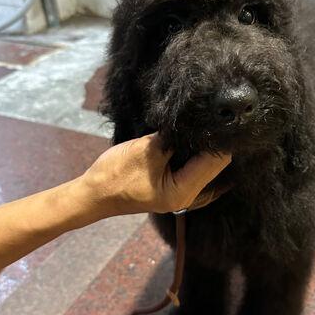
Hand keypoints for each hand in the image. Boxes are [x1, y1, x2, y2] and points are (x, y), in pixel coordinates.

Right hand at [80, 133, 231, 216]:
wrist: (94, 193)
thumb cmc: (117, 173)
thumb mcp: (147, 150)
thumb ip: (174, 138)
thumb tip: (197, 122)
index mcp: (184, 191)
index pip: (215, 162)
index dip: (219, 140)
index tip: (220, 118)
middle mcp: (188, 197)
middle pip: (215, 167)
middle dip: (214, 144)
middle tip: (216, 119)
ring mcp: (182, 195)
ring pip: (206, 170)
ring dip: (206, 150)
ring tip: (207, 127)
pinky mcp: (174, 189)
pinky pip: (195, 172)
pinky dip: (196, 158)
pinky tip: (195, 142)